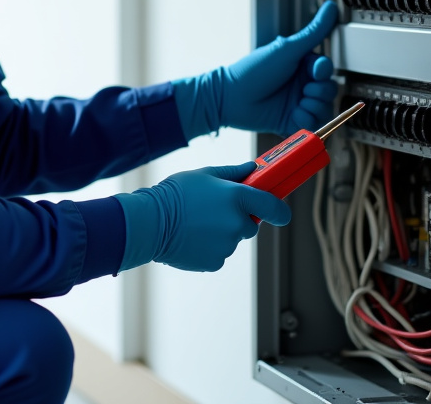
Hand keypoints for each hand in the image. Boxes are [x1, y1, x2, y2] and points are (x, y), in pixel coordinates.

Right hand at [115, 163, 291, 271]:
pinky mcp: (216, 262)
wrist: (150, 223)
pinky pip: (219, 254)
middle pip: (250, 225)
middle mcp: (237, 223)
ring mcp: (227, 245)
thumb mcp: (204, 175)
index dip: (279, 211)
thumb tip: (252, 168)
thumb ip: (233, 173)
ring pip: (232, 240)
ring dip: (221, 234)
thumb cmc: (175, 194)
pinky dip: (209, 248)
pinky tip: (192, 237)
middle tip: (214, 212)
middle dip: (237, 220)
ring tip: (196, 224)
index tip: (279, 213)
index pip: (273, 207)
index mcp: (238, 198)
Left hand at [172, 1, 337, 138]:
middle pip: (329, 90)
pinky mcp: (293, 122)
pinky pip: (313, 125)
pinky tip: (293, 114)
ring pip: (324, 108)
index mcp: (301, 66)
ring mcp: (298, 103)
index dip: (323, 72)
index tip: (313, 72)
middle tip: (303, 90)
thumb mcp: (287, 49)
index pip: (327, 69)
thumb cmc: (254, 71)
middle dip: (319, 91)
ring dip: (313, 106)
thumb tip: (331, 7)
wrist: (231, 99)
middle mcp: (301, 84)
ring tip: (297, 103)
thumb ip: (314, 31)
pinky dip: (305, 120)